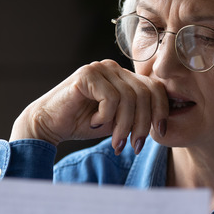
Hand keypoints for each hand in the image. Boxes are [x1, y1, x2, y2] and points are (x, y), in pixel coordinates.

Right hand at [10, 60, 168, 153]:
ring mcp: (100, 69)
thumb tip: (165, 125)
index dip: (161, 111)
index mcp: (124, 76)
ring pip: (129, 98)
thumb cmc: (83, 123)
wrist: (48, 125)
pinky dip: (106, 116)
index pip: (155, 88)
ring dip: (124, 126)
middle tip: (133, 146)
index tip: (160, 133)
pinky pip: (111, 98)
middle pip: (145, 93)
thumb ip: (138, 117)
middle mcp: (114, 68)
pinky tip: (94, 123)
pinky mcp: (86, 75)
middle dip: (142, 124)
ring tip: (116, 141)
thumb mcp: (119, 121)